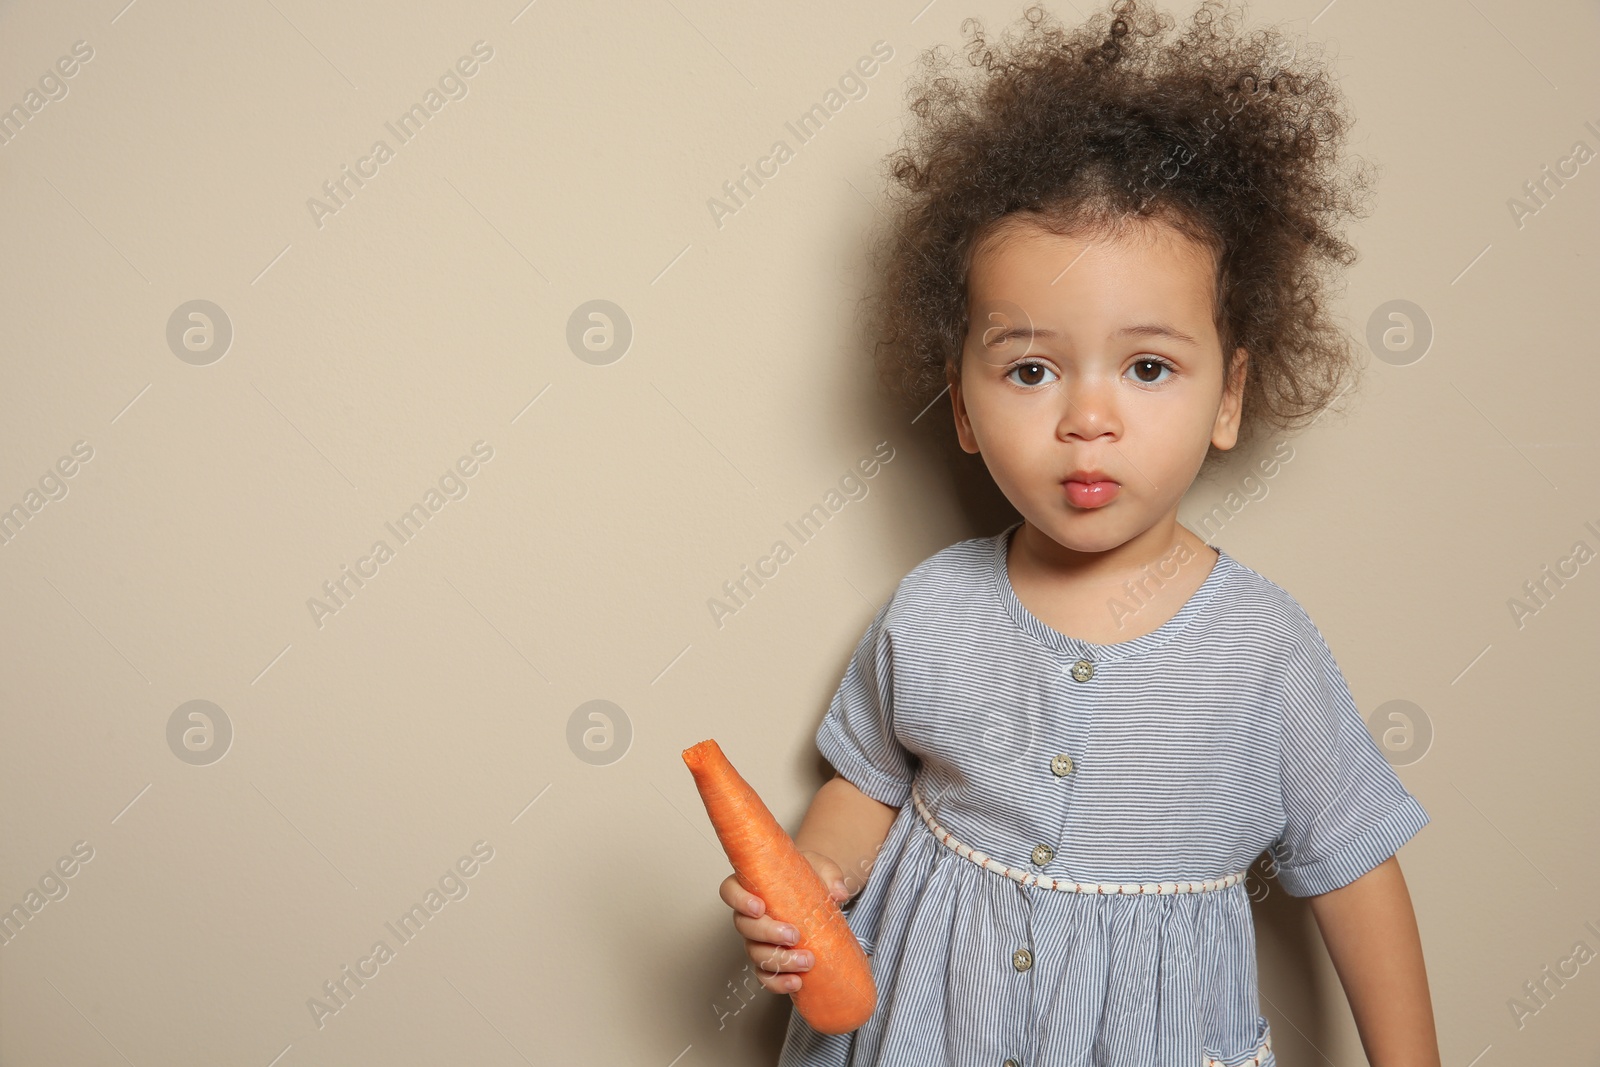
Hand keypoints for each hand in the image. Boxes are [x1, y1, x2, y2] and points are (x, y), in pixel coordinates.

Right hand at [719, 849, 851, 994]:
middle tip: (794, 935)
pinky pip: (765, 977)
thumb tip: (839, 892)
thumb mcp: (821, 869)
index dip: (739, 900)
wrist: (817, 898)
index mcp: (753, 887)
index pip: (730, 891)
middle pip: (744, 927)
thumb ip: (830, 876)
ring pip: (756, 954)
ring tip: (806, 961)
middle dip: (768, 933)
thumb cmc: (808, 878)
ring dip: (780, 960)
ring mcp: (756, 941)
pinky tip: (797, 982)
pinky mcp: (768, 962)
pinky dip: (778, 983)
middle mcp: (749, 916)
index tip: (760, 907)